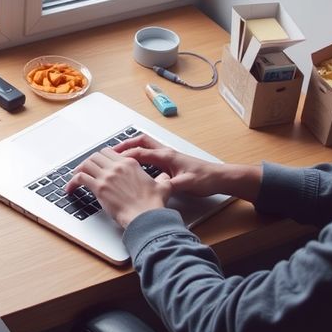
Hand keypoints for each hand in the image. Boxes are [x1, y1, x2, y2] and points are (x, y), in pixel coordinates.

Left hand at [64, 146, 171, 227]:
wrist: (146, 217)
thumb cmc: (153, 205)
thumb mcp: (163, 187)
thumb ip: (162, 179)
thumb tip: (165, 177)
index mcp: (130, 163)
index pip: (109, 152)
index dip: (100, 157)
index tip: (97, 164)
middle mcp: (117, 167)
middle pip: (95, 156)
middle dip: (89, 162)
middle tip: (84, 170)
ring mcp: (107, 176)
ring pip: (86, 164)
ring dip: (79, 170)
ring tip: (75, 178)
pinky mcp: (99, 188)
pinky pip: (80, 178)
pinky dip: (72, 182)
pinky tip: (70, 189)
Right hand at [115, 134, 262, 202]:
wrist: (220, 177)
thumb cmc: (205, 178)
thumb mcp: (186, 184)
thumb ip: (170, 186)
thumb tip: (156, 189)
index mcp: (167, 156)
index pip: (141, 152)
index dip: (125, 156)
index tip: (112, 160)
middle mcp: (166, 153)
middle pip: (141, 142)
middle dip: (125, 145)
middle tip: (111, 151)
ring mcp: (168, 156)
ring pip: (146, 147)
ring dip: (132, 148)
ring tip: (118, 156)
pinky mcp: (170, 162)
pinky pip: (150, 155)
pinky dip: (139, 156)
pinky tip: (135, 165)